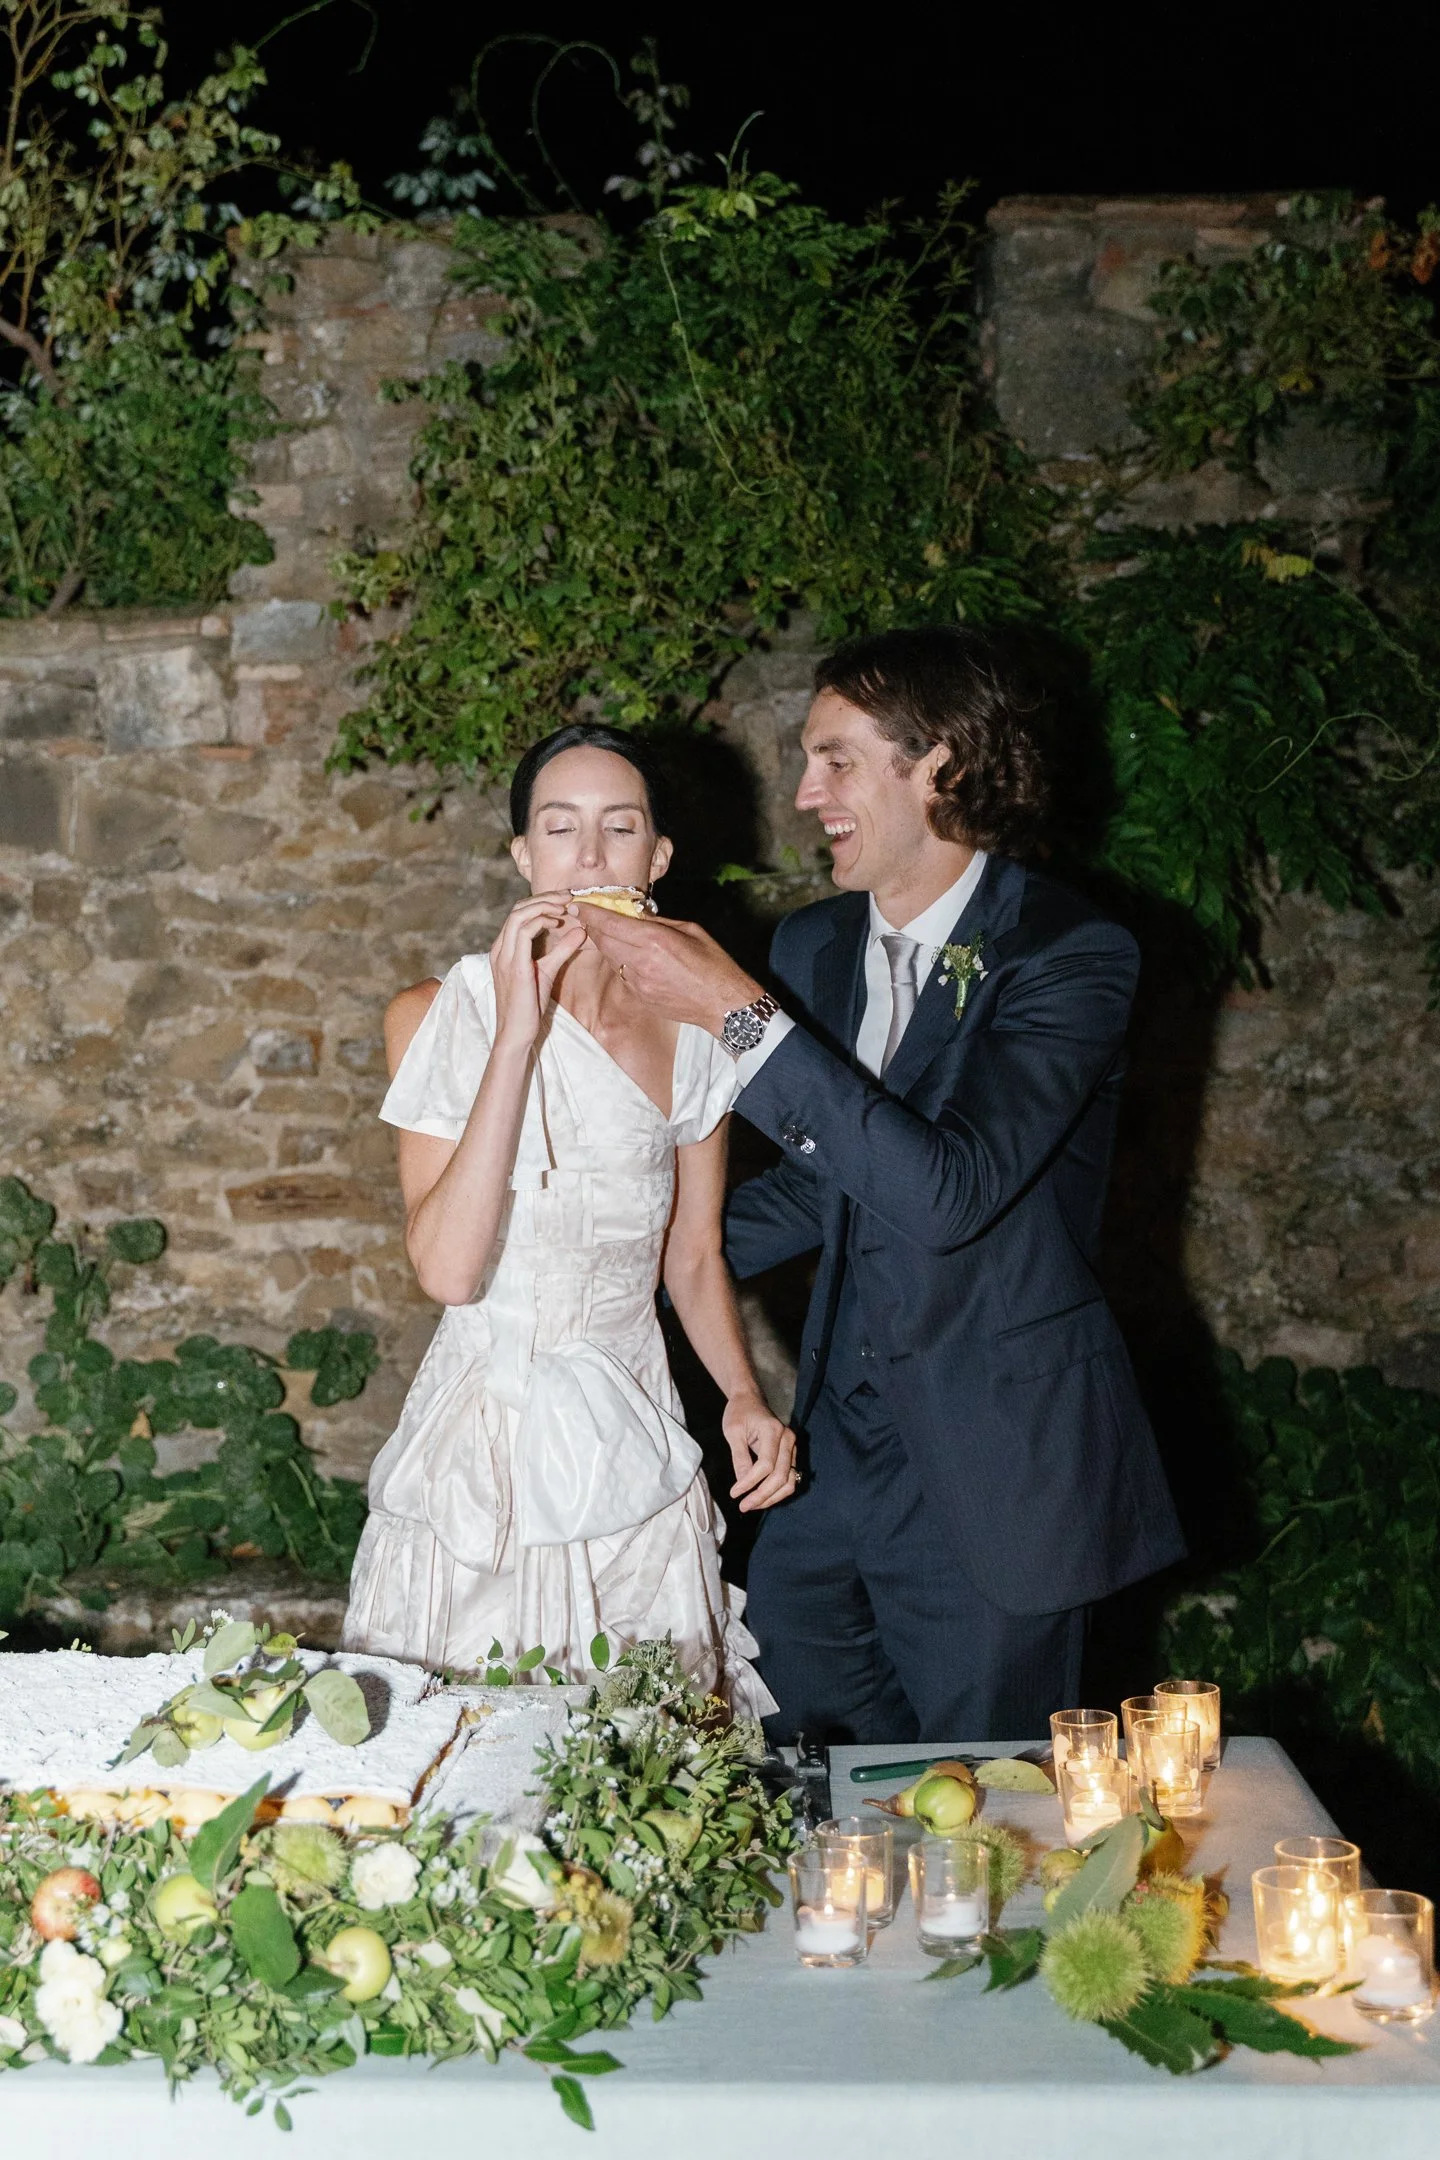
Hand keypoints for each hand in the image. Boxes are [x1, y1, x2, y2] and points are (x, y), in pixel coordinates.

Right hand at [490, 893, 584, 1046]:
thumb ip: (562, 950)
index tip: (566, 900)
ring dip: (544, 905)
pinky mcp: (513, 965)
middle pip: (518, 908)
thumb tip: (580, 930)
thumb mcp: (548, 971)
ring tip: (565, 906)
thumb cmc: (529, 1006)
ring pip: (519, 914)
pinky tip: (558, 922)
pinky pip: (523, 931)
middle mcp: (500, 948)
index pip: (519, 913)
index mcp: (505, 948)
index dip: (542, 901)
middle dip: (545, 897)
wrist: (516, 1032)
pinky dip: (541, 921)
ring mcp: (504, 955)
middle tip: (569, 896)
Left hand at [577, 908, 761, 1036]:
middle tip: (587, 916)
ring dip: (607, 944)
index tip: (578, 904)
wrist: (723, 1005)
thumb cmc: (714, 964)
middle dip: (592, 927)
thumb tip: (636, 915)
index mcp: (655, 940)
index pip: (611, 923)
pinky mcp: (640, 997)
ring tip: (609, 933)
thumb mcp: (690, 931)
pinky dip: (621, 962)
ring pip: (611, 958)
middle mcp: (642, 962)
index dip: (591, 913)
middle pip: (603, 941)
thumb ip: (659, 922)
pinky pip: (622, 975)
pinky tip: (630, 956)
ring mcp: (639, 983)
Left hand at [722, 1389, 797, 1512]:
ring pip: (789, 1481)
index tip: (734, 1493)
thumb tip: (742, 1485)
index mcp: (773, 1431)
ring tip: (752, 1505)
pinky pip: (790, 1479)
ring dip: (771, 1498)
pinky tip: (761, 1497)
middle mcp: (788, 1440)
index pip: (766, 1465)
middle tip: (743, 1506)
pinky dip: (777, 1492)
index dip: (750, 1483)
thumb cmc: (739, 1413)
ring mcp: (793, 1448)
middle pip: (780, 1476)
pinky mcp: (791, 1455)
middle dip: (762, 1495)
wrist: (750, 1399)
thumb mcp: (733, 1432)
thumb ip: (739, 1458)